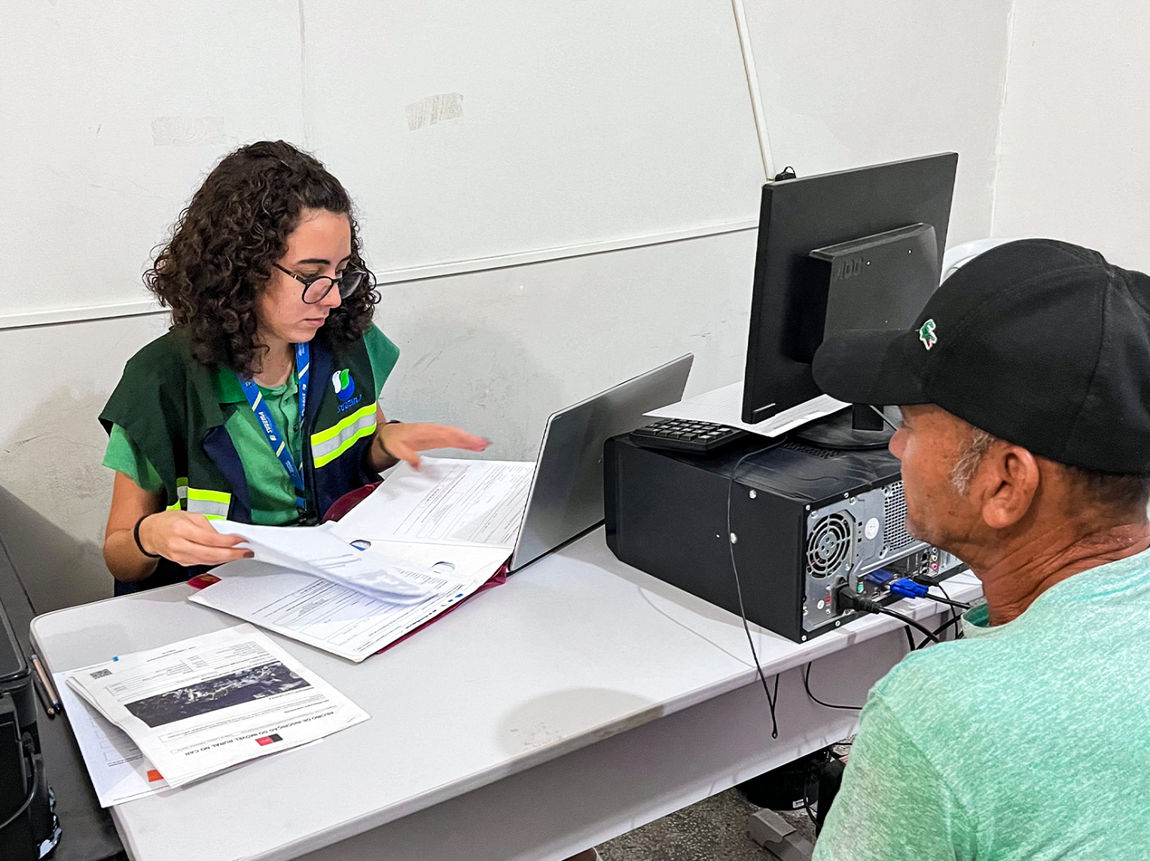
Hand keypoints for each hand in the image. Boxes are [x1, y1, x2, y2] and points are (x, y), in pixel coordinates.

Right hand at [137, 511, 253, 566]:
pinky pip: (203, 562)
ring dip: (227, 558)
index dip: (227, 541)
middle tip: (246, 552)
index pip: (209, 539)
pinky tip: (225, 556)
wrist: (150, 534)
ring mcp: (181, 556)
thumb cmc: (168, 522)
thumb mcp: (189, 515)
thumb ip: (207, 525)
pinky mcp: (182, 562)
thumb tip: (224, 535)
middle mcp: (180, 545)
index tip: (240, 540)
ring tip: (241, 554)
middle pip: (210, 554)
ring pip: (208, 561)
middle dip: (231, 554)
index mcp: (181, 530)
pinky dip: (216, 559)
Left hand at [375, 422, 488, 469]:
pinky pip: (453, 437)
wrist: (390, 435)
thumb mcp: (398, 449)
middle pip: (456, 434)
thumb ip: (409, 457)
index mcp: (426, 432)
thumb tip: (419, 465)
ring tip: (483, 444)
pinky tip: (472, 444)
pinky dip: (464, 440)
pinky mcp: (438, 437)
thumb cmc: (394, 439)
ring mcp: (437, 433)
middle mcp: (434, 431)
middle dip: (470, 439)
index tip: (471, 442)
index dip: (460, 438)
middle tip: (484, 444)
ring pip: (457, 435)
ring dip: (470, 439)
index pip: (447, 434)